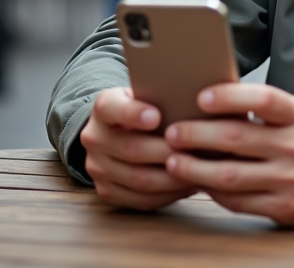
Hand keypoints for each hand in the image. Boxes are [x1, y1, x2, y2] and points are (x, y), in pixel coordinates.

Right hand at [79, 87, 196, 209]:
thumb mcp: (150, 94)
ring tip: (199, 169)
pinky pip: (141, 199)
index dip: (132, 114)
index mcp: (104, 107)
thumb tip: (196, 101)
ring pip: (139, 179)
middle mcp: (94, 138)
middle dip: (167, 152)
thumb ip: (164, 95)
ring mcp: (97, 168)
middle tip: (196, 150)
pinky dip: (169, 194)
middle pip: (131, 149)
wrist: (122, 132)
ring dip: (173, 177)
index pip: (111, 108)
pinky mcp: (107, 192)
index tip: (156, 116)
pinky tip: (189, 184)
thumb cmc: (148, 108)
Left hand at [164, 84, 293, 225]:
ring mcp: (293, 181)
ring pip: (231, 177)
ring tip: (173, 161)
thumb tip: (212, 101)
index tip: (200, 97)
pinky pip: (238, 201)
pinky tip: (199, 182)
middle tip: (172, 132)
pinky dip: (213, 191)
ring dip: (195, 169)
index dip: (229, 97)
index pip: (264, 99)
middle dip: (197, 135)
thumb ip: (267, 107)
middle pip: (238, 139)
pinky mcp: (285, 209)